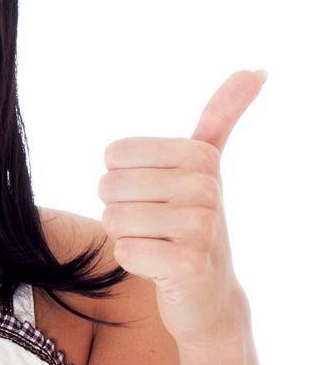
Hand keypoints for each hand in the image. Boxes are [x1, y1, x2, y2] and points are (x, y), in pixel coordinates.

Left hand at [98, 69, 265, 348]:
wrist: (208, 295)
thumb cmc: (192, 224)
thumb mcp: (205, 166)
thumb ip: (222, 117)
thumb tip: (256, 69)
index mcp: (199, 156)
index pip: (114, 154)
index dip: (122, 180)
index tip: (156, 196)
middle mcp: (206, 186)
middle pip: (108, 186)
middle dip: (121, 211)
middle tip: (156, 226)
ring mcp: (202, 225)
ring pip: (112, 219)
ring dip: (126, 237)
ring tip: (158, 245)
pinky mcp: (190, 263)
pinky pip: (123, 251)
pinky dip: (132, 262)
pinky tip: (161, 268)